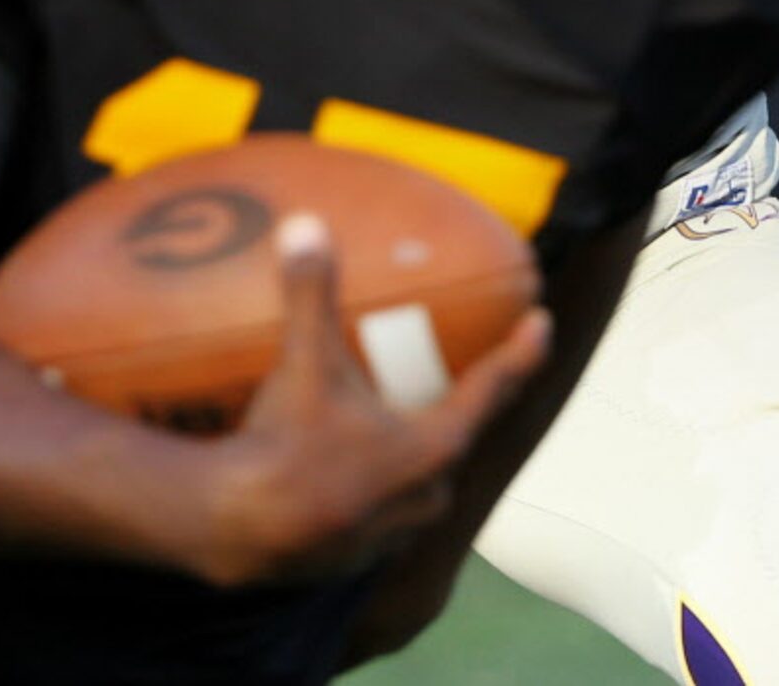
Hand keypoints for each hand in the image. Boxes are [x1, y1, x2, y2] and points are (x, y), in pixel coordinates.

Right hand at [204, 214, 549, 586]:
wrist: (236, 532)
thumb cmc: (283, 446)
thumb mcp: (303, 363)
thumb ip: (309, 292)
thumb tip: (305, 224)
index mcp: (433, 448)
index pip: (492, 390)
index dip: (522, 352)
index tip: (543, 321)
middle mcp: (426, 496)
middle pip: (457, 438)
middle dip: (459, 403)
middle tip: (451, 367)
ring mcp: (393, 532)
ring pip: (422, 480)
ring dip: (414, 447)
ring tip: (396, 415)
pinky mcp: (357, 555)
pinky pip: (383, 507)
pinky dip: (375, 479)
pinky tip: (346, 462)